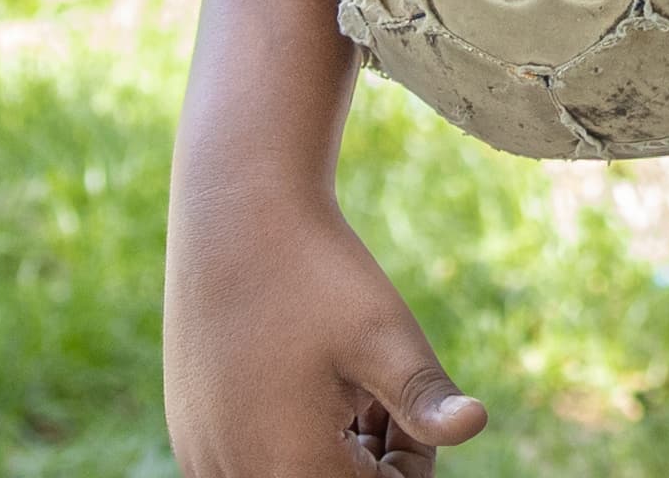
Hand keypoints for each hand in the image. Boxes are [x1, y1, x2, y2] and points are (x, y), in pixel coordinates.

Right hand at [165, 178, 489, 475]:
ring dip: (333, 447)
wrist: (235, 216)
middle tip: (376, 388)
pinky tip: (303, 378)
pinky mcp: (192, 436)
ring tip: (343, 378)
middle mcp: (237, 477)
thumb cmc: (315, 276)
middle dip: (372, 455)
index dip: (413, 457)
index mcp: (292, 469)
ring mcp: (205, 459)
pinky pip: (254, 462)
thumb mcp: (386, 337)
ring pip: (296, 477)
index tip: (410, 402)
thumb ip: (426, 401)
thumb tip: (475, 424)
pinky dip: (290, 436)